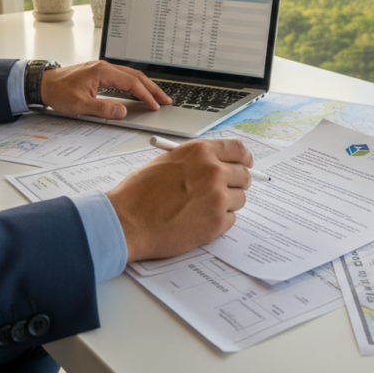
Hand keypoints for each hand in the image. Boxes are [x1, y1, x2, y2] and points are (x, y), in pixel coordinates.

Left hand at [40, 60, 170, 118]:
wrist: (43, 83)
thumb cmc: (58, 92)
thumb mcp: (80, 105)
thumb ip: (102, 108)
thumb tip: (122, 111)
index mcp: (102, 72)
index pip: (131, 83)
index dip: (146, 95)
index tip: (155, 106)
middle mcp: (105, 67)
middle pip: (136, 76)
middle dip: (152, 88)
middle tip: (166, 100)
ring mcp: (103, 68)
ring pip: (131, 75)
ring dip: (145, 85)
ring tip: (157, 96)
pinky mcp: (100, 73)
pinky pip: (123, 77)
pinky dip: (134, 84)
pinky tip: (138, 91)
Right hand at [106, 139, 253, 261]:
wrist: (127, 221)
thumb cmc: (140, 193)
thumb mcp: (169, 161)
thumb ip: (196, 160)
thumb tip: (220, 163)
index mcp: (201, 152)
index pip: (239, 149)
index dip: (244, 158)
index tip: (246, 164)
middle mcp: (213, 171)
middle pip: (245, 175)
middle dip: (237, 183)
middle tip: (224, 190)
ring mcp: (217, 198)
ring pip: (240, 199)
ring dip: (226, 204)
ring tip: (201, 208)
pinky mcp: (217, 223)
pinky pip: (231, 219)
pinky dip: (219, 221)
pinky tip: (197, 221)